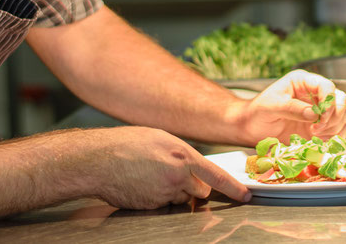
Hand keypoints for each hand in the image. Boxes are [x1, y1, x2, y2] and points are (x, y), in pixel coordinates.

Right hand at [87, 127, 250, 208]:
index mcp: (183, 155)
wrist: (99, 160)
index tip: (245, 195)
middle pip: (200, 191)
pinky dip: (158, 198)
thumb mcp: (161, 139)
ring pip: (181, 198)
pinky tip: (142, 184)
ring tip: (151, 176)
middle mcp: (178, 175)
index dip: (233, 188)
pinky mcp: (153, 206)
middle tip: (171, 174)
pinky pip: (164, 205)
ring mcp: (165, 193)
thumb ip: (182, 154)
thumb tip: (192, 167)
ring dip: (174, 192)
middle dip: (193, 187)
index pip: (216, 175)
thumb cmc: (126, 144)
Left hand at [239, 69, 345, 144]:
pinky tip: (319, 140)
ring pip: (342, 115)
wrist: (252, 127)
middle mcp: (315, 95)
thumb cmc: (259, 111)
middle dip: (333, 115)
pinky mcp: (321, 127)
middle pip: (340, 100)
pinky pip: (339, 130)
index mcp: (303, 82)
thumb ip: (292, 108)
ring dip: (333, 127)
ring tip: (314, 134)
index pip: (326, 86)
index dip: (328, 101)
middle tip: (317, 128)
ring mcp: (319, 111)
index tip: (320, 117)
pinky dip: (335, 136)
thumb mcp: (272, 106)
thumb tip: (314, 114)